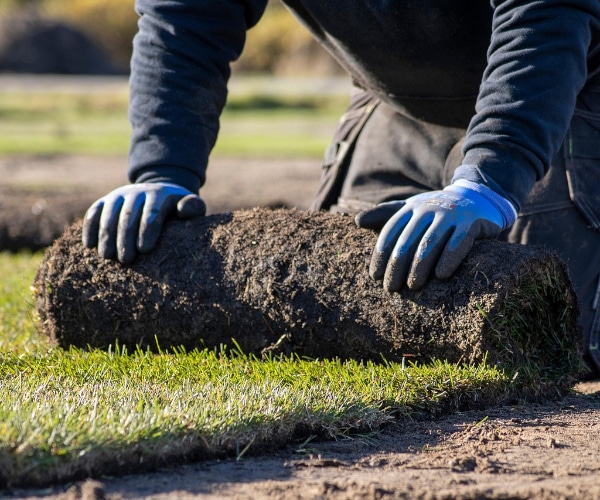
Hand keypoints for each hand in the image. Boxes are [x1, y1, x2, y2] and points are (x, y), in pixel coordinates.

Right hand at [82, 182, 204, 263]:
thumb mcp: (191, 205)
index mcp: (159, 195)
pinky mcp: (105, 201)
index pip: (153, 211)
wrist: (159, 192)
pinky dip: (90, 227)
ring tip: (106, 256)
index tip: (145, 249)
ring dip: (106, 235)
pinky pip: (94, 211)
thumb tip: (184, 210)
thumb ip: (193, 207)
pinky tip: (89, 245)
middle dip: (125, 237)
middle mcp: (137, 192)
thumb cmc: (177, 208)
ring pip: (109, 213)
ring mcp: (119, 195)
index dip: (148, 229)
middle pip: (129, 215)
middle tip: (126, 260)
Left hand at [355, 180, 516, 290]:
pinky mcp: (472, 222)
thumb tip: (357, 221)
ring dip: (419, 266)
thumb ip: (386, 215)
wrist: (479, 199)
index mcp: (412, 208)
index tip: (374, 276)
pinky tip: (441, 276)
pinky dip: (449, 259)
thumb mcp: (412, 210)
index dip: (381, 255)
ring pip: (430, 242)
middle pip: (408, 240)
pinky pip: (459, 242)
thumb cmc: (437, 211)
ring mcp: (451, 214)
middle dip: (397, 266)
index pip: (390, 232)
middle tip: (391, 288)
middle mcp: (429, 208)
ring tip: (412, 287)